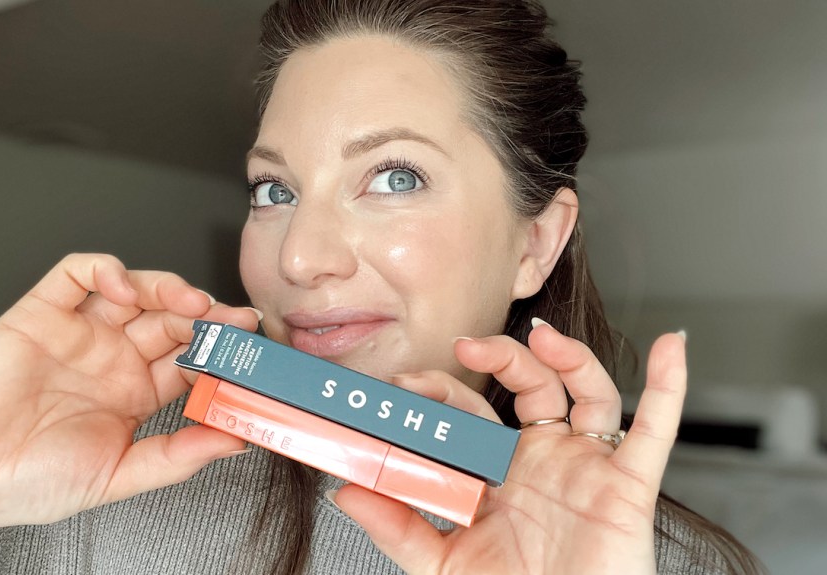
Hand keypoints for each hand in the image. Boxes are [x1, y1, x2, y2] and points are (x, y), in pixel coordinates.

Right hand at [0, 254, 257, 560]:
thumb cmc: (30, 481)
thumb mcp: (121, 475)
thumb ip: (181, 455)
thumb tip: (238, 439)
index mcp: (136, 392)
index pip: (192, 358)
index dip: (221, 350)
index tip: (250, 350)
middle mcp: (113, 357)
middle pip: (172, 319)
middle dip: (206, 315)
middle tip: (231, 321)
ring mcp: (81, 331)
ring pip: (136, 290)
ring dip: (169, 288)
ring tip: (191, 303)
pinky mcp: (42, 312)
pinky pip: (78, 274)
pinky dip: (105, 270)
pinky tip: (123, 288)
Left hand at [330, 320, 686, 574]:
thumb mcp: (441, 564)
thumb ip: (396, 527)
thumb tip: (345, 490)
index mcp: (499, 474)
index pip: (471, 413)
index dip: (442, 393)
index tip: (404, 385)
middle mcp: (544, 460)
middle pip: (527, 388)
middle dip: (496, 361)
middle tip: (461, 350)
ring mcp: (587, 467)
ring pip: (585, 392)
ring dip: (567, 357)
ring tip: (539, 338)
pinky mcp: (628, 487)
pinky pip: (656, 430)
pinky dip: (668, 387)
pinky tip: (671, 347)